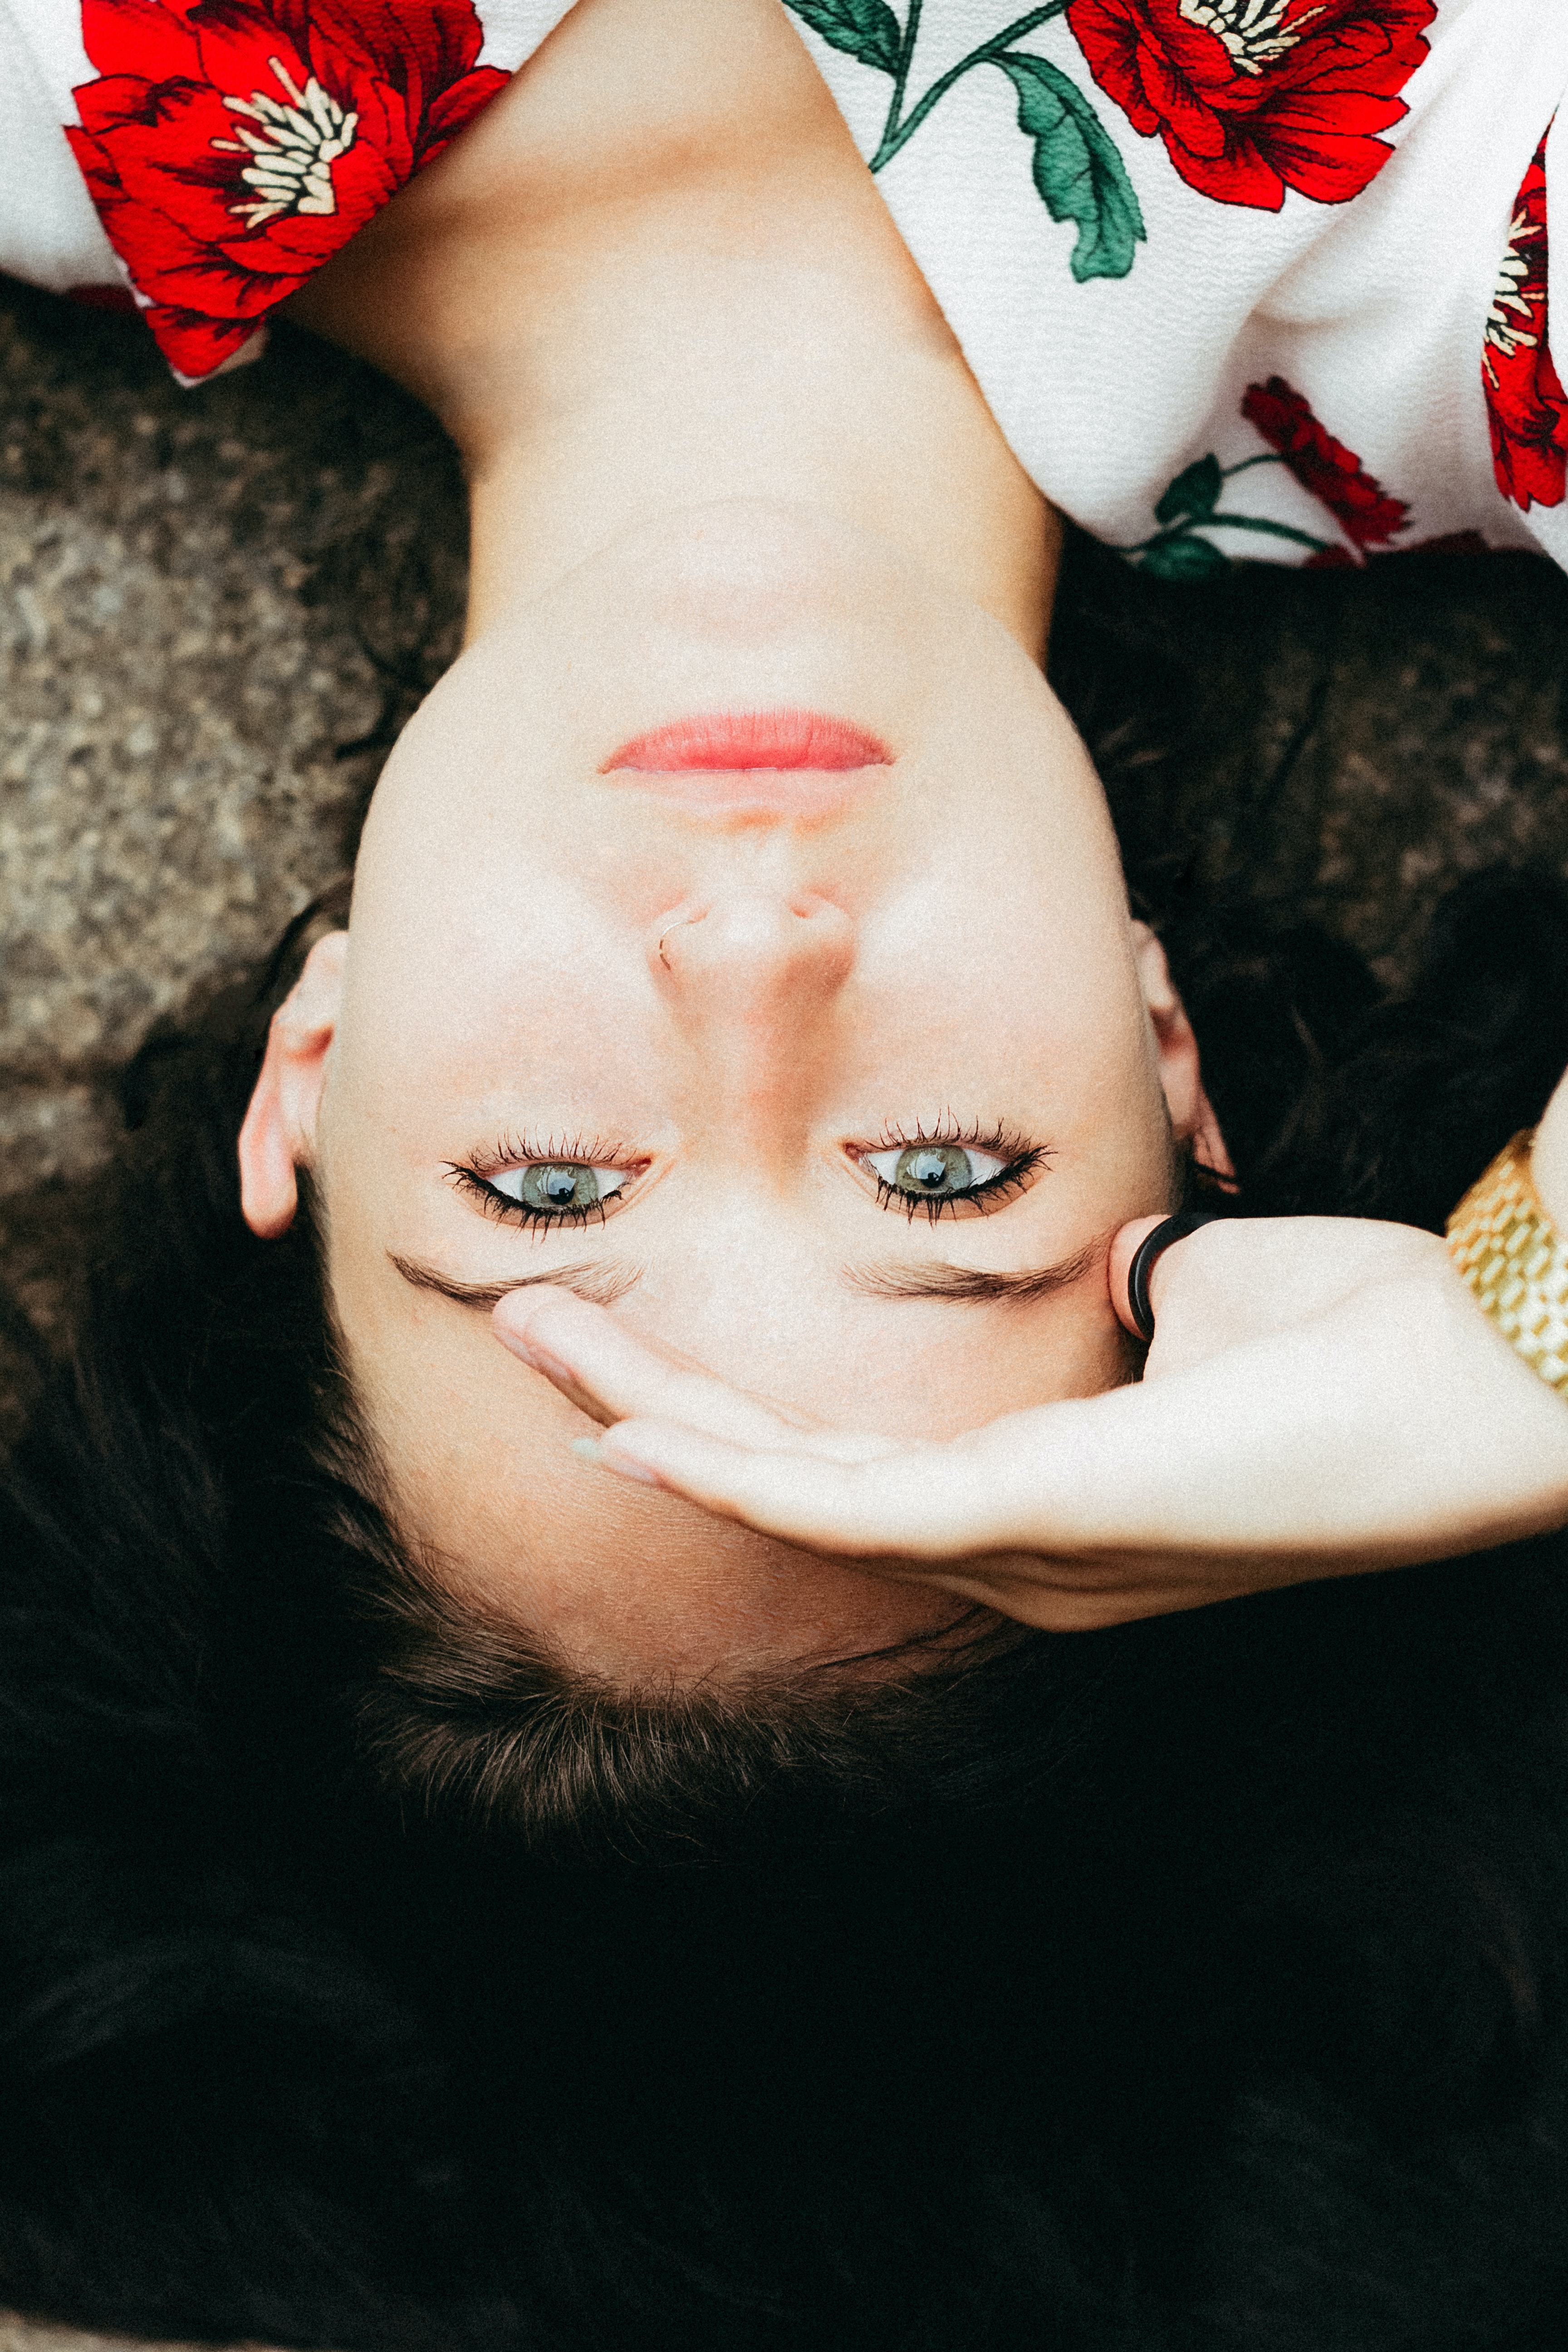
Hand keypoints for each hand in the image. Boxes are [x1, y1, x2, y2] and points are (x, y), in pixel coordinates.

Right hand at [491, 1218, 1567, 1631]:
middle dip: (650, 1400)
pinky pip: (840, 1503)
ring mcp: (1014, 1556)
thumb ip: (1118, 1304)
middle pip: (787, 1479)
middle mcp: (1016, 1563)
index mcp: (1052, 1515)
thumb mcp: (1197, 1309)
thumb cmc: (1357, 1336)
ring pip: (784, 1488)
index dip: (730, 1411)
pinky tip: (632, 1426)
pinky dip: (725, 1464)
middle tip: (532, 1331)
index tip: (637, 1353)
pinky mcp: (1024, 1520)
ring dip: (650, 1408)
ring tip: (537, 1337)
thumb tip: (1105, 1267)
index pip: (851, 1462)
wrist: (1476, 1375)